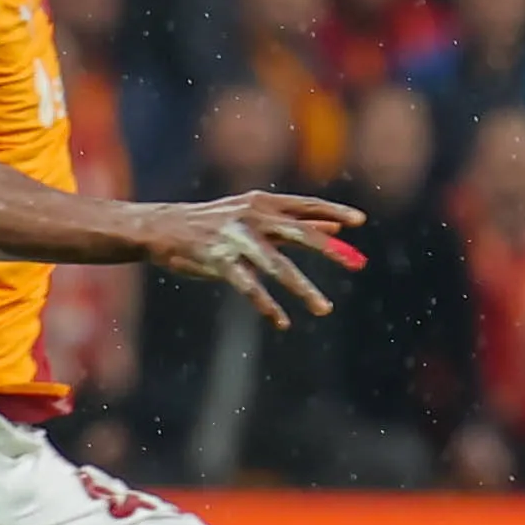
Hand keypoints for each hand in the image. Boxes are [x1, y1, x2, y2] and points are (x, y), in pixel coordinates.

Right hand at [136, 192, 366, 327]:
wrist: (163, 227)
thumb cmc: (214, 221)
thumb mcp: (255, 214)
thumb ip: (296, 221)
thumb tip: (340, 225)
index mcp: (262, 202)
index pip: (305, 205)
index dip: (334, 211)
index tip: (360, 222)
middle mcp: (251, 217)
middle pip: (298, 232)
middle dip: (329, 249)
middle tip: (357, 264)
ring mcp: (235, 239)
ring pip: (276, 266)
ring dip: (303, 288)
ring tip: (324, 308)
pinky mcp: (218, 262)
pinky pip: (249, 288)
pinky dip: (267, 306)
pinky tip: (282, 322)